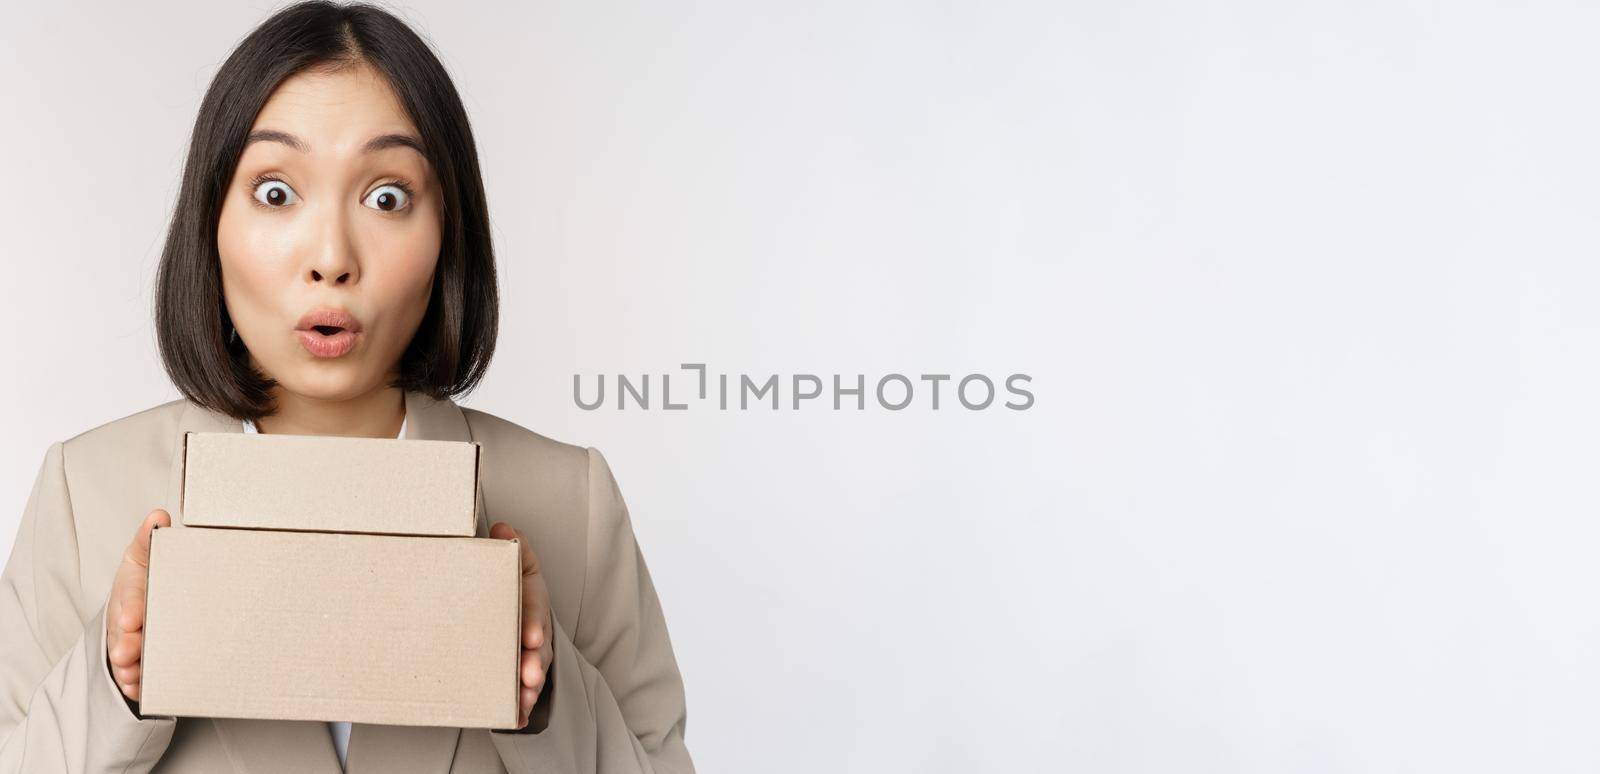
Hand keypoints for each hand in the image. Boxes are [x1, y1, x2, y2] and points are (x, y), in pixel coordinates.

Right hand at [106, 509, 169, 701]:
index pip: (129, 599)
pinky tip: (140, 689)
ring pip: (125, 656)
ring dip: (128, 667)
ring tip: (132, 674)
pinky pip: (132, 675)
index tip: (133, 619)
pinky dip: (135, 684)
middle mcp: (126, 618)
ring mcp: (129, 641)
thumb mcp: (146, 556)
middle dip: (126, 643)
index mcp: (131, 590)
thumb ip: (150, 539)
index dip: (130, 610)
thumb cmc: (148, 576)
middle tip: (129, 653)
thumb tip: (158, 517)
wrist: (144, 603)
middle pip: (123, 633)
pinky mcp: (136, 661)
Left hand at [490, 521, 553, 728]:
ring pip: (533, 677)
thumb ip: (514, 549)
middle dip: (536, 664)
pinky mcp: (518, 679)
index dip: (534, 623)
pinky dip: (520, 710)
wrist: (511, 614)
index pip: (535, 613)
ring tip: (522, 701)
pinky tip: (515, 719)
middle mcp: (535, 636)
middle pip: (539, 651)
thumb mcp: (518, 566)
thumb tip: (502, 529)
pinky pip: (522, 697)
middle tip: (529, 675)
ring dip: (529, 690)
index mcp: (531, 605)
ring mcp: (529, 659)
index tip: (532, 635)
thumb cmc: (513, 588)